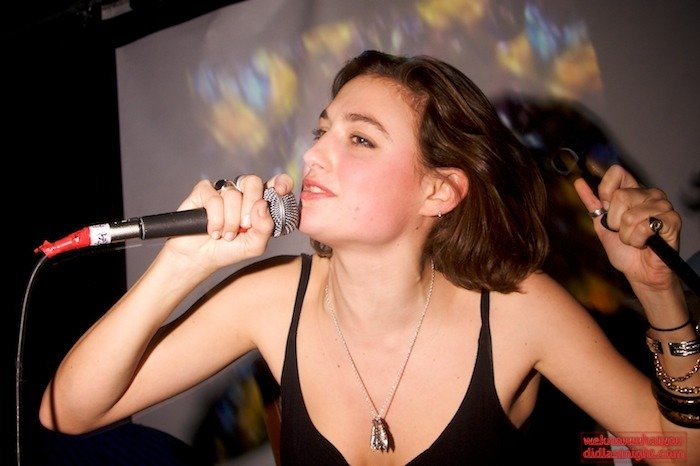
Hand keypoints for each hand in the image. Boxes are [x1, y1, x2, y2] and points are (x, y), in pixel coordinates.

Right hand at [165, 173, 294, 270]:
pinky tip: (213, 230)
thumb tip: (262, 204)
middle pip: (253, 182)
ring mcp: (222, 190)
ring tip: (226, 235)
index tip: (281, 191)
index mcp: (259, 202)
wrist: (200, 258)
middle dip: (249, 207)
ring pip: (233, 194)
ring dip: (230, 221)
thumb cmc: (229, 250)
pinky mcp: (204, 191)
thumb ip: (265, 227)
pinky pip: (214, 198)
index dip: (281, 182)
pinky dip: (215, 219)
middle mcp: (242, 192)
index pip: (275, 183)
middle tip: (244, 226)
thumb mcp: (255, 245)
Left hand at [574, 164, 680, 289]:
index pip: (617, 172)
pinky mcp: (672, 220)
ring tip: (636, 240)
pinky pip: (644, 227)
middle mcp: (650, 194)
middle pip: (620, 196)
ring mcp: (663, 206)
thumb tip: (578, 181)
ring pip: (629, 216)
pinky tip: (646, 243)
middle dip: (615, 222)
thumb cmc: (624, 251)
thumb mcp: (602, 225)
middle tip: (624, 232)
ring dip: (627, 235)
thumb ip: (593, 203)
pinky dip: (638, 241)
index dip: (606, 192)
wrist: (640, 273)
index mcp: (633, 191)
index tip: (608, 209)